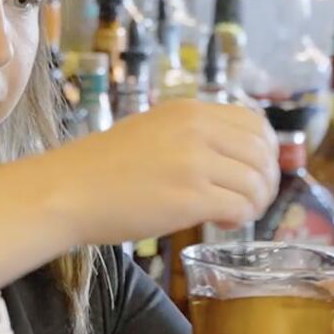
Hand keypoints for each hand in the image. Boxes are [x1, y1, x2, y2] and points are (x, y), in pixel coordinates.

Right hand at [36, 98, 275, 248]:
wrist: (66, 190)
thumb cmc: (102, 169)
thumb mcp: (152, 131)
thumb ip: (191, 136)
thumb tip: (229, 157)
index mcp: (189, 111)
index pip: (255, 123)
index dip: (266, 151)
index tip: (256, 171)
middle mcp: (196, 130)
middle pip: (262, 153)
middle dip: (266, 181)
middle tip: (252, 200)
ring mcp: (194, 163)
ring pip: (256, 183)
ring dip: (255, 203)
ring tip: (234, 214)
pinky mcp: (189, 197)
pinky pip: (240, 207)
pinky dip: (241, 218)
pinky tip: (221, 222)